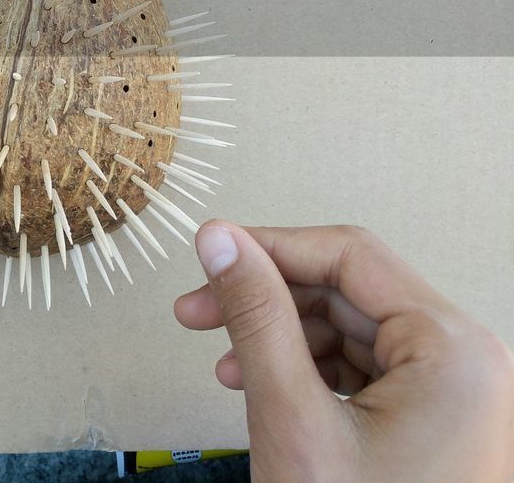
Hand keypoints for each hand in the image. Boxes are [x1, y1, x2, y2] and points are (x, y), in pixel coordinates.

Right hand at [175, 222, 513, 481]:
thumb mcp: (293, 416)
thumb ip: (255, 316)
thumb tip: (221, 242)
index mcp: (453, 350)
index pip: (349, 255)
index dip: (269, 247)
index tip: (208, 256)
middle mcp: (470, 363)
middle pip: (350, 292)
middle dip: (268, 301)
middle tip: (197, 314)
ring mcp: (460, 396)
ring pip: (354, 331)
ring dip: (283, 340)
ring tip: (226, 367)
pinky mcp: (442, 423)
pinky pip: (369, 370)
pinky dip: (312, 373)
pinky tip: (267, 390)